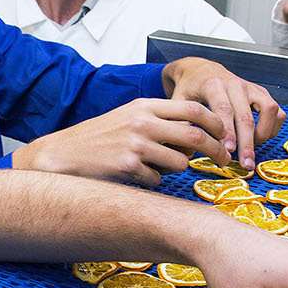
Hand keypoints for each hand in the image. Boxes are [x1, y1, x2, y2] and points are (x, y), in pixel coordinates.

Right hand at [15, 98, 229, 184]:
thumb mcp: (128, 117)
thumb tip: (195, 132)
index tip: (224, 136)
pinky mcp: (128, 166)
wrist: (63, 154)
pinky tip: (135, 175)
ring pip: (179, 162)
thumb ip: (159, 120)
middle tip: (222, 160)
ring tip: (158, 167)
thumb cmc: (98, 137)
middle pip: (196, 136)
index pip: (194, 109)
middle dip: (216, 150)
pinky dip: (152, 181)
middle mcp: (143, 122)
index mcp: (145, 106)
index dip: (216, 123)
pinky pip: (157, 179)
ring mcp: (136, 144)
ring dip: (177, 168)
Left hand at [162, 56, 282, 170]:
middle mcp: (235, 84)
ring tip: (251, 150)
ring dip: (263, 133)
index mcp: (213, 85)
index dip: (228, 132)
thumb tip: (186, 147)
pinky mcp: (261, 93)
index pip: (224, 109)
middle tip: (245, 164)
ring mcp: (251, 87)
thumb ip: (181, 122)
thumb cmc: (189, 89)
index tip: (228, 151)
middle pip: (246, 115)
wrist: (201, 70)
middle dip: (247, 143)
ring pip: (269, 109)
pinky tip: (260, 139)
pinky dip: (273, 127)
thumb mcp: (178, 101)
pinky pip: (277, 111)